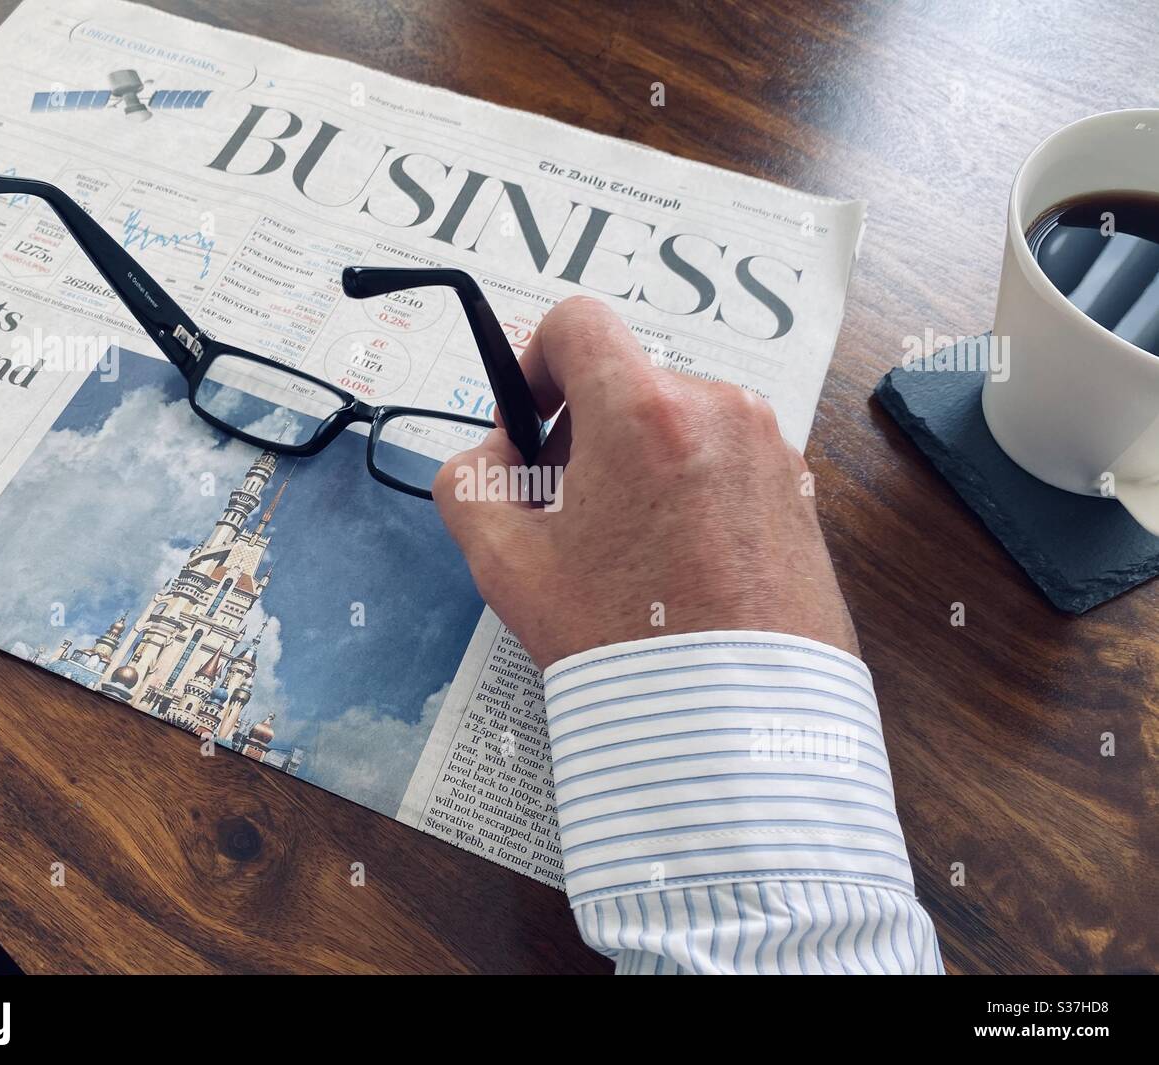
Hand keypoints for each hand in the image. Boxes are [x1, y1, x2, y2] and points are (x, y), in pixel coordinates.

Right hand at [433, 296, 858, 669]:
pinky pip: (726, 458)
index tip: (532, 423)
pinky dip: (691, 487)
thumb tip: (491, 456)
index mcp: (642, 410)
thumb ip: (469, 484)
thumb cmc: (618, 638)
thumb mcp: (506, 563)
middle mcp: (718, 407)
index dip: (536, 362)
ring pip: (678, 422)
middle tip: (569, 513)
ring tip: (629, 549)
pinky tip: (680, 562)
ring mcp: (770, 446)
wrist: (736, 720)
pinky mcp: (799, 487)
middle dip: (585, 432)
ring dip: (639, 461)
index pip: (577, 322)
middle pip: (627, 383)